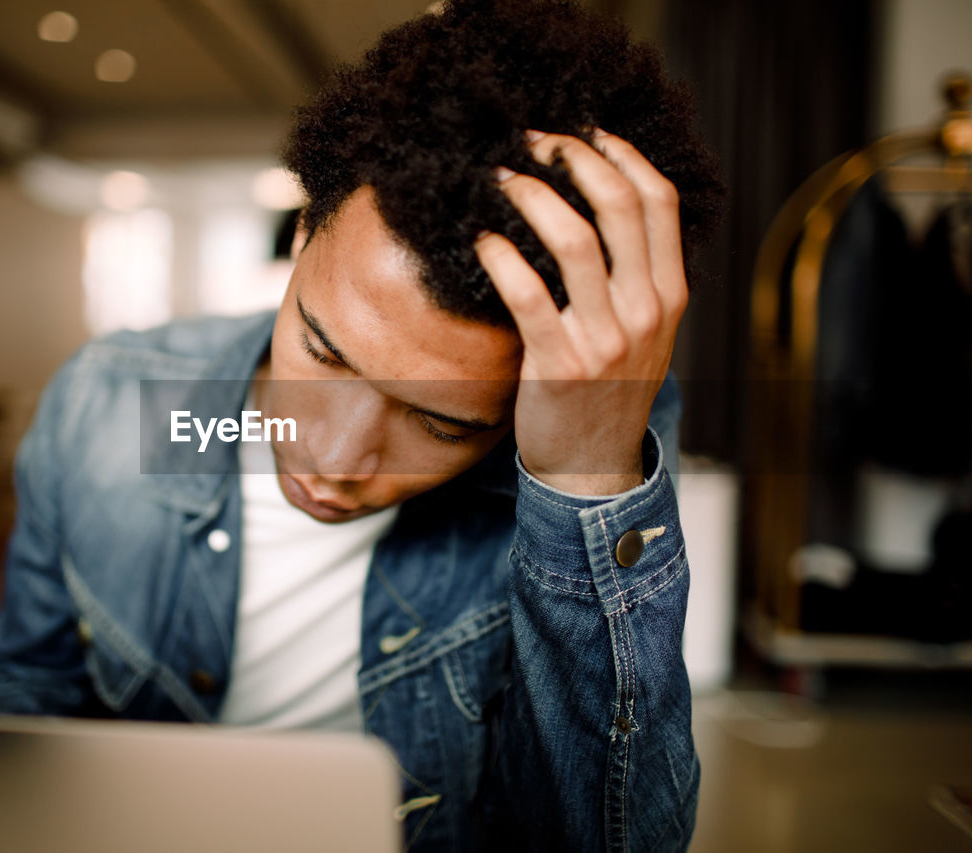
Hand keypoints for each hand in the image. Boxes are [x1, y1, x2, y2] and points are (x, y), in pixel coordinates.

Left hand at [473, 129, 685, 495]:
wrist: (592, 468)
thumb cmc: (607, 392)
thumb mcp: (644, 333)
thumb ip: (635, 277)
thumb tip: (601, 208)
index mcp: (670, 294)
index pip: (659, 200)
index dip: (621, 153)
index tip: (585, 129)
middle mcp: (646, 310)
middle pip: (619, 204)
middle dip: (572, 158)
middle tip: (531, 139)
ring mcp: (607, 339)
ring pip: (574, 240)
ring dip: (530, 196)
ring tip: (497, 178)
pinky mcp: (560, 364)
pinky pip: (528, 293)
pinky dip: (501, 255)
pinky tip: (481, 239)